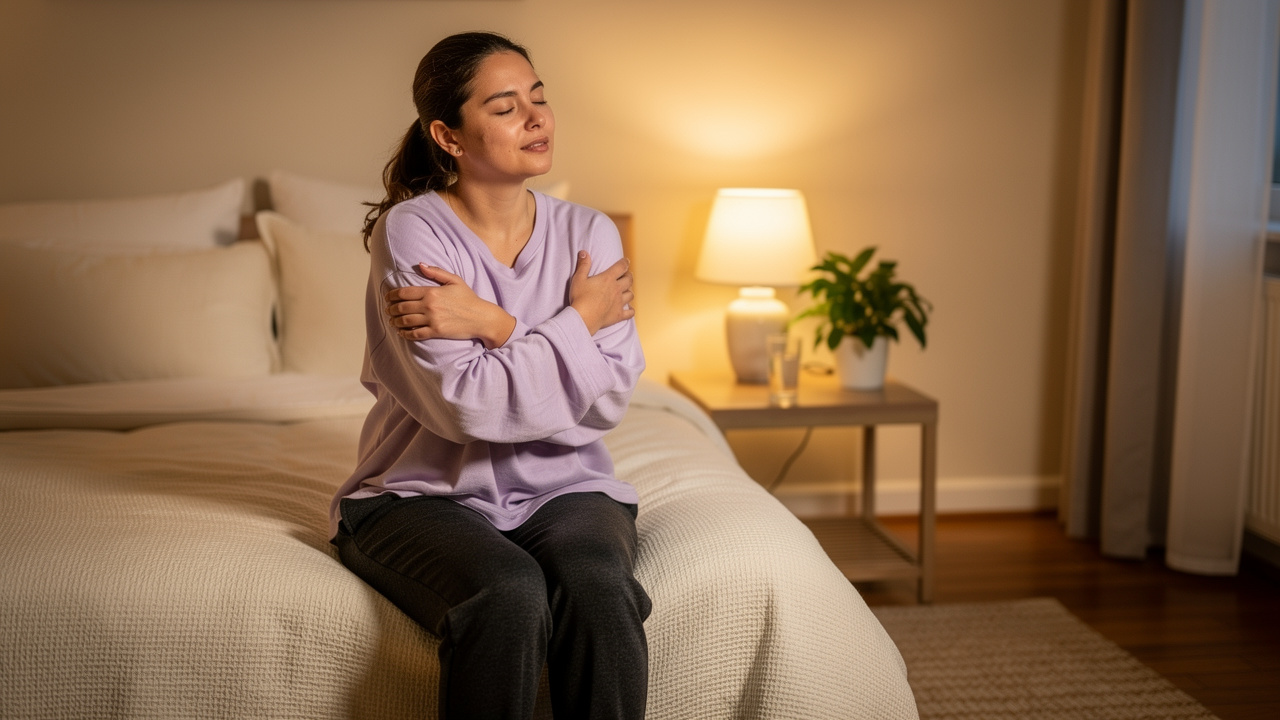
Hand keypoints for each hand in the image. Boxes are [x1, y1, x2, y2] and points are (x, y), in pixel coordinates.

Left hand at [385, 264, 515, 347]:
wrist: (481, 317)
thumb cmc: (468, 298)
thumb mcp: (455, 280)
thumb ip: (436, 272)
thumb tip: (420, 264)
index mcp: (432, 291)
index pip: (404, 292)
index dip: (391, 295)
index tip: (387, 297)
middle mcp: (430, 305)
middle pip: (401, 307)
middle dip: (391, 309)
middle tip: (387, 310)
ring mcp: (432, 320)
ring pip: (405, 321)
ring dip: (395, 321)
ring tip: (392, 321)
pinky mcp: (436, 332)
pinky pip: (415, 334)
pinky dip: (405, 334)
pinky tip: (401, 332)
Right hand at [569, 251, 634, 335]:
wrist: (583, 318)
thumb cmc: (580, 298)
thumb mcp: (578, 279)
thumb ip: (583, 265)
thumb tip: (584, 252)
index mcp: (608, 279)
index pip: (621, 267)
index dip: (625, 262)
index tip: (626, 261)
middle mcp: (616, 289)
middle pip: (629, 280)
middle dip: (629, 276)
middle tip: (627, 275)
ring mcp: (619, 303)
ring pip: (631, 295)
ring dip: (629, 291)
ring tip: (626, 290)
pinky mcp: (618, 315)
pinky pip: (630, 313)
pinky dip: (631, 310)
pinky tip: (630, 309)